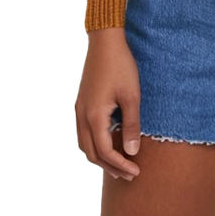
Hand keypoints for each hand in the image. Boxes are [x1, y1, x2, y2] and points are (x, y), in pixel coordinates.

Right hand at [75, 27, 141, 180]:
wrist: (105, 41)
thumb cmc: (121, 66)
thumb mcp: (131, 96)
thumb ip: (131, 125)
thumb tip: (132, 152)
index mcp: (94, 116)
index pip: (105, 152)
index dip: (120, 165)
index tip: (135, 172)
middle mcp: (82, 115)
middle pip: (91, 153)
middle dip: (109, 166)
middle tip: (128, 174)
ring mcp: (79, 108)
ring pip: (84, 144)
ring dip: (100, 157)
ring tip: (118, 163)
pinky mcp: (81, 102)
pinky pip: (83, 132)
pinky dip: (94, 143)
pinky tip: (108, 141)